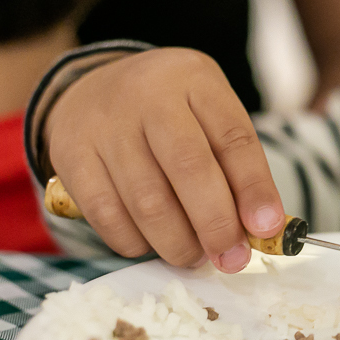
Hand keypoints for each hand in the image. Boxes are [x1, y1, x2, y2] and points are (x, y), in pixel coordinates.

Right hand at [43, 48, 284, 272]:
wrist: (91, 88)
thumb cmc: (170, 112)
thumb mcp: (211, 116)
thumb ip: (237, 166)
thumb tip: (260, 229)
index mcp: (195, 80)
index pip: (234, 138)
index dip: (255, 189)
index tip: (268, 229)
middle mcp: (147, 95)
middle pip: (189, 168)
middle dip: (217, 225)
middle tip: (233, 259)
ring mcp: (105, 125)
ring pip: (147, 201)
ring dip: (179, 243)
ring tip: (196, 256)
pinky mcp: (71, 156)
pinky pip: (107, 216)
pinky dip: (137, 242)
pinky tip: (154, 244)